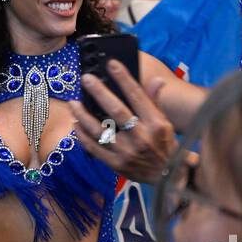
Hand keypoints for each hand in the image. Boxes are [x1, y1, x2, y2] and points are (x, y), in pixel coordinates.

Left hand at [73, 60, 176, 183]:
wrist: (167, 178)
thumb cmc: (165, 145)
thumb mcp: (166, 123)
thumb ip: (156, 102)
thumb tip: (157, 80)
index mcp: (156, 124)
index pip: (137, 96)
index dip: (124, 78)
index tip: (112, 64)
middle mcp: (141, 138)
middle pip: (116, 111)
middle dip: (99, 92)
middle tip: (86, 78)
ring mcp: (127, 153)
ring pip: (100, 130)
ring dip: (83, 115)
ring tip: (74, 102)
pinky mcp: (116, 164)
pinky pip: (94, 148)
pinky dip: (83, 136)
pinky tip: (76, 124)